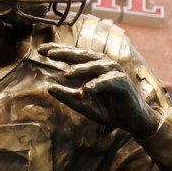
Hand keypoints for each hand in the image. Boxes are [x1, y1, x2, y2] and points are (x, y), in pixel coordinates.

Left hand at [37, 43, 159, 136]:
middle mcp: (102, 65)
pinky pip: (109, 81)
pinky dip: (98, 84)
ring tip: (67, 74)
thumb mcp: (84, 104)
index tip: (40, 50)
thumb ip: (68, 96)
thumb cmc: (109, 109)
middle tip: (49, 54)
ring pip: (95, 66)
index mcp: (92, 68)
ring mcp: (113, 72)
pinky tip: (87, 89)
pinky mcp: (123, 82)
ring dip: (81, 69)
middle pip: (82, 56)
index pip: (73, 56)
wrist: (132, 121)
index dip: (58, 50)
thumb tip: (49, 87)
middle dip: (66, 53)